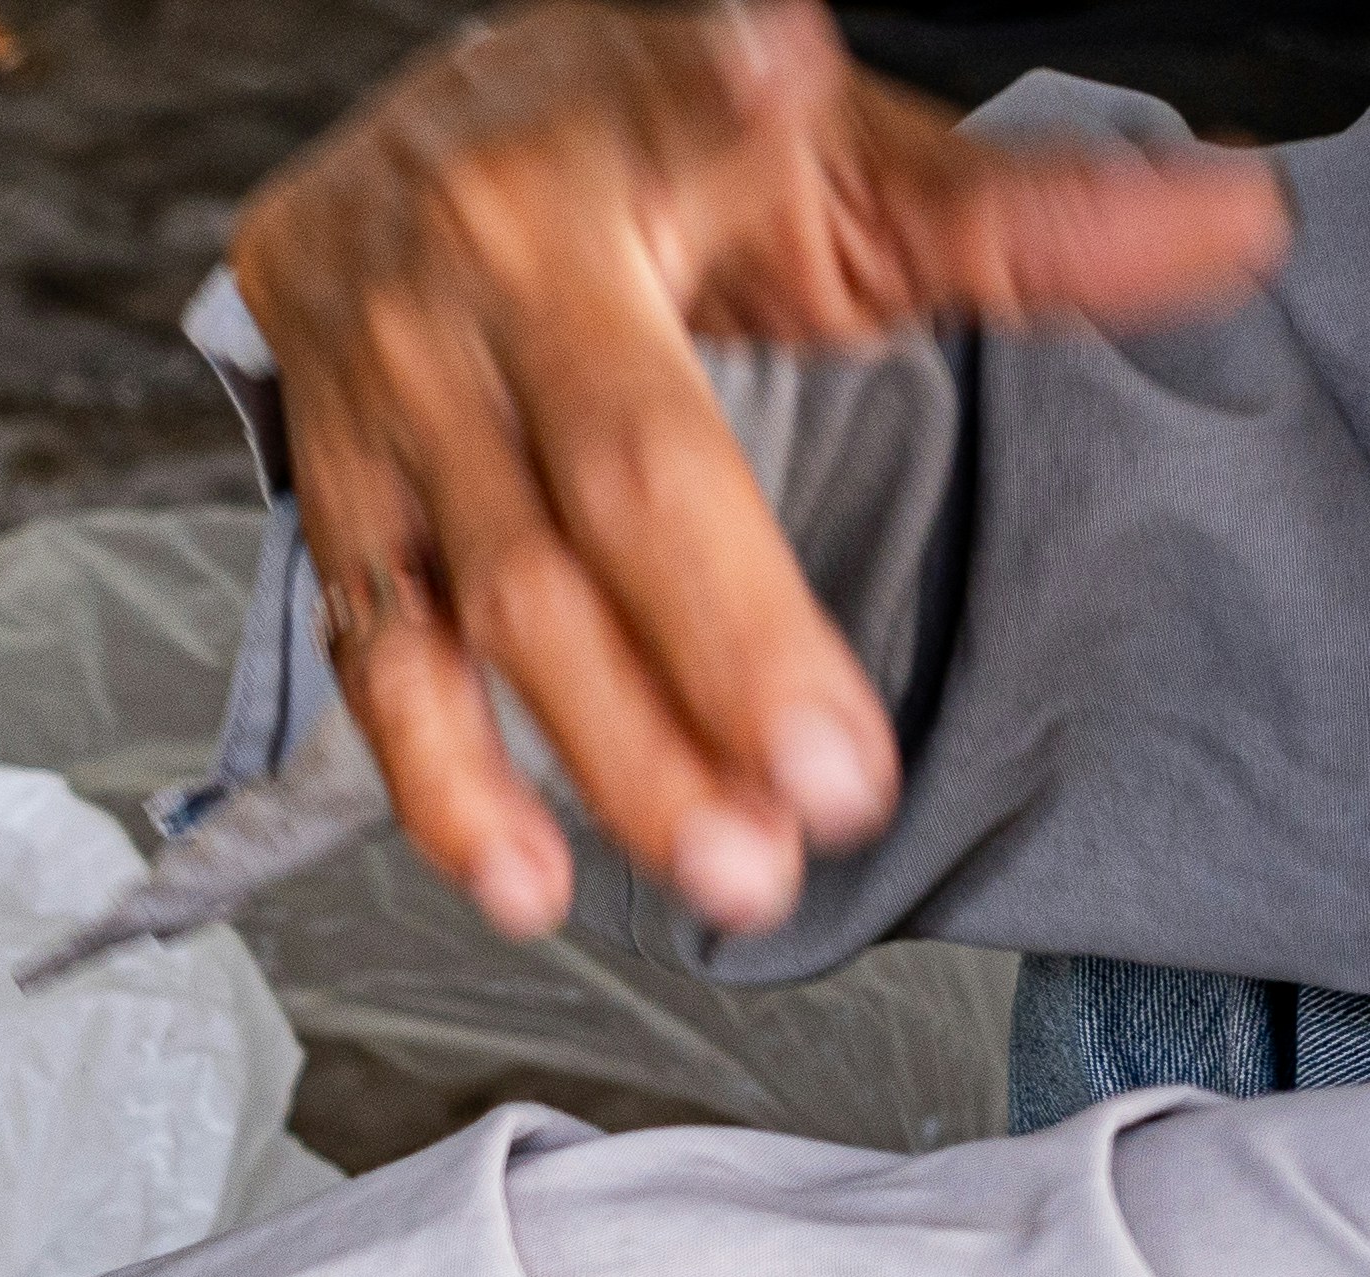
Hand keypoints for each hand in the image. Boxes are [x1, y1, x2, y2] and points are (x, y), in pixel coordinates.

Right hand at [229, 0, 1291, 935]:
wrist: (380, 171)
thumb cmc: (616, 158)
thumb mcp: (810, 155)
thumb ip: (1006, 211)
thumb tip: (1236, 232)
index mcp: (589, 175)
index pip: (688, 205)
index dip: (731, 203)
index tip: (783, 93)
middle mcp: (465, 300)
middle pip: (596, 495)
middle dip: (716, 660)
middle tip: (824, 805)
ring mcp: (386, 425)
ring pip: (488, 610)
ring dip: (602, 760)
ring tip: (721, 872)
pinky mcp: (339, 526)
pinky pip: (382, 672)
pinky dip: (447, 791)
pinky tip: (521, 884)